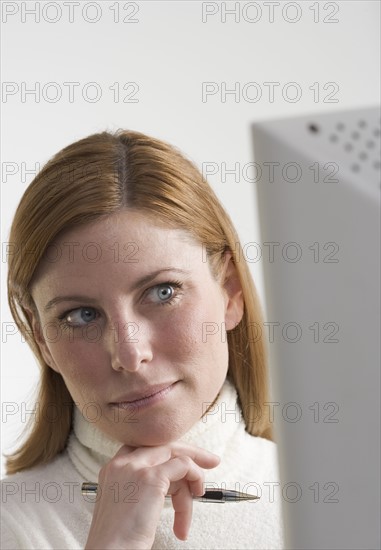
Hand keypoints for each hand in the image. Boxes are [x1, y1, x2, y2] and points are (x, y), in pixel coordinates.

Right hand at [84, 442, 219, 549]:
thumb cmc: (118, 540)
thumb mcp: (126, 505)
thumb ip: (142, 487)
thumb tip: (174, 483)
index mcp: (112, 469)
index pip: (144, 449)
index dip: (168, 454)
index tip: (184, 461)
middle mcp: (122, 463)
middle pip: (163, 447)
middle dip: (190, 453)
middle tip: (211, 462)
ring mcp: (135, 467)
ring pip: (175, 455)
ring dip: (193, 477)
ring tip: (197, 498)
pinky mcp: (151, 477)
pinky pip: (184, 465)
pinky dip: (195, 476)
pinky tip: (196, 496)